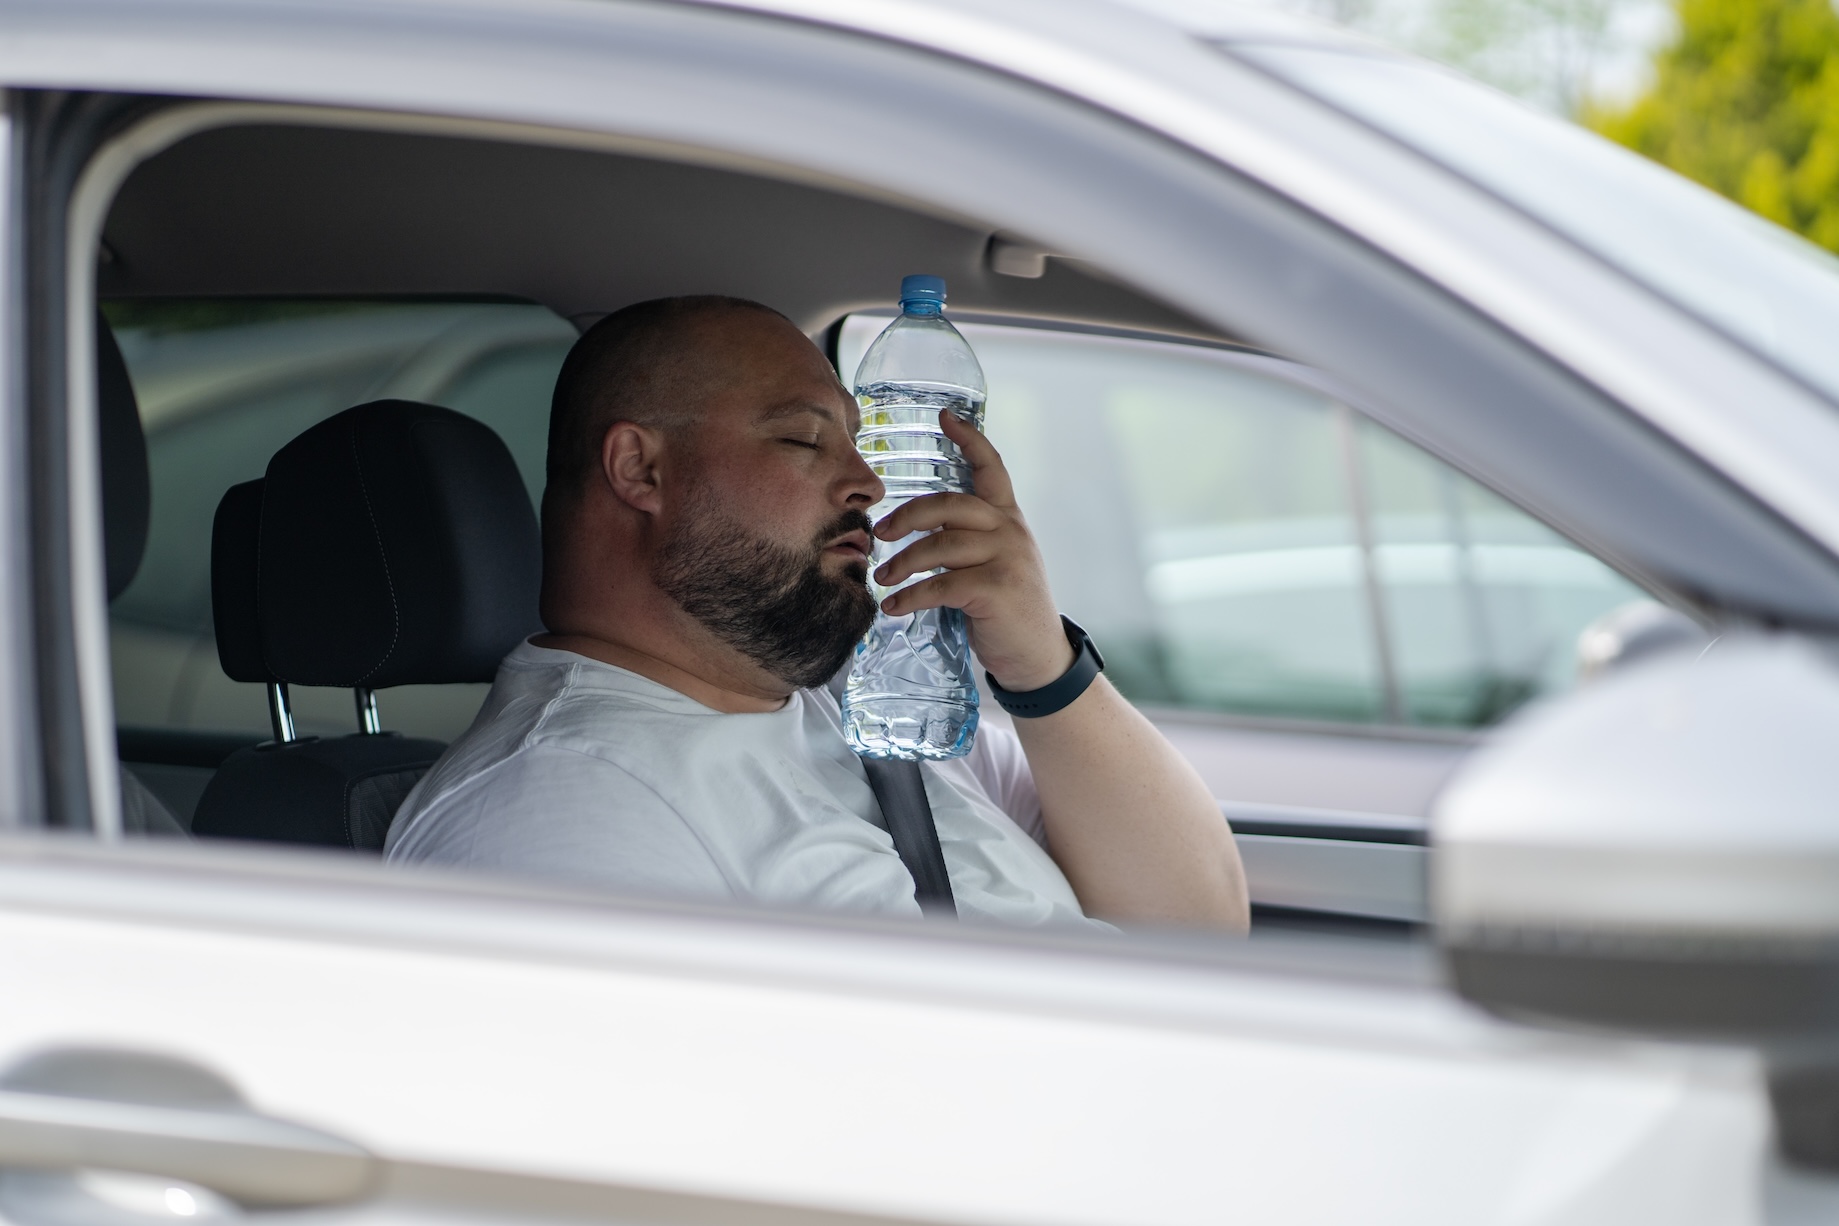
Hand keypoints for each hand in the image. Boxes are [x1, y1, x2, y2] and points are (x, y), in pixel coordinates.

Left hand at [872, 411, 1073, 692]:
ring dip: (902, 563)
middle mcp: (1010, 531)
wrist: (1038, 656)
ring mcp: (1006, 559)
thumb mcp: (996, 562)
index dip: (969, 439)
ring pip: (940, 546)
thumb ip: (968, 540)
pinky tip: (894, 607)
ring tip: (881, 578)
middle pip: (950, 504)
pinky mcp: (996, 590)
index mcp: (1008, 519)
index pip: (992, 468)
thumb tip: (915, 531)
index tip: (944, 417)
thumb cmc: (1007, 608)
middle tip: (879, 531)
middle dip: (907, 515)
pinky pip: (942, 585)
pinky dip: (911, 596)